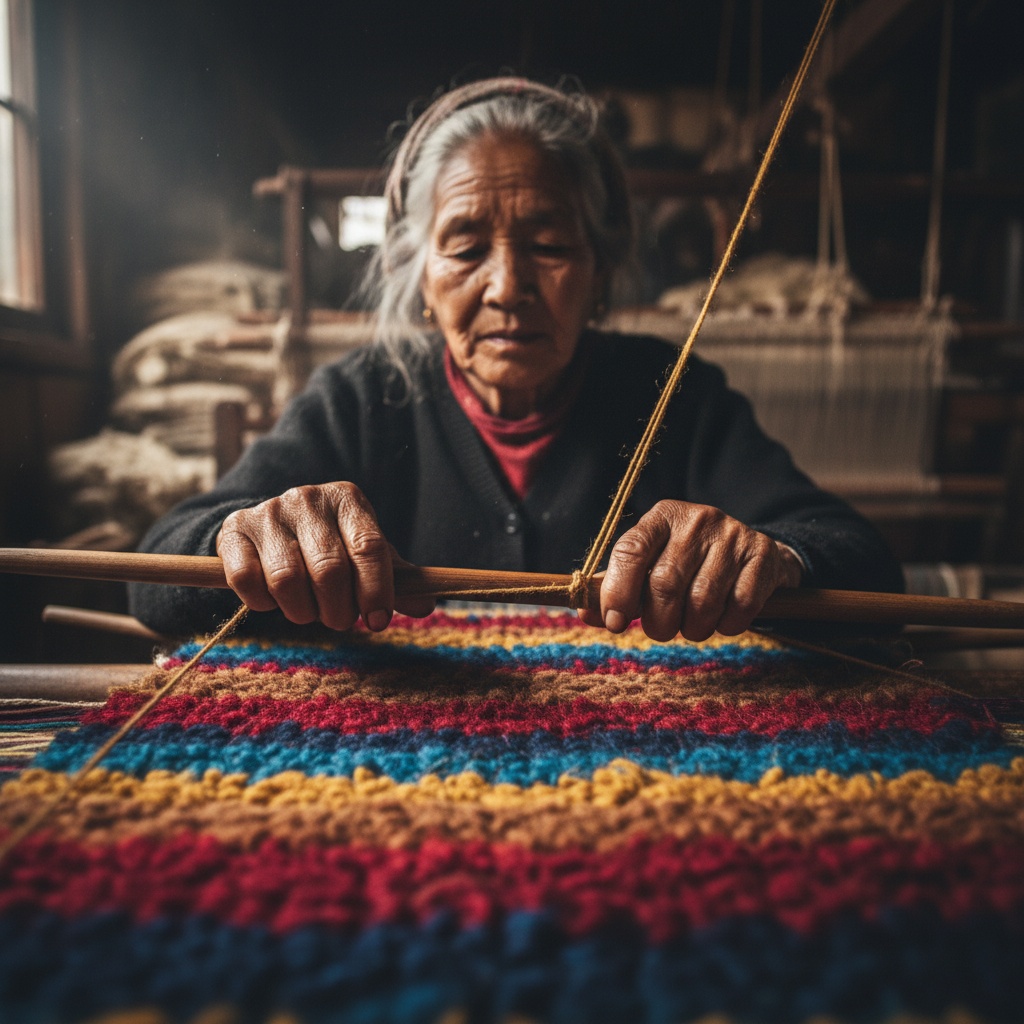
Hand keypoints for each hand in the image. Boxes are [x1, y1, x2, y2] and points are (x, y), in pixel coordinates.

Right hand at [215, 481, 434, 629]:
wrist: (273, 527)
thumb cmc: (332, 546)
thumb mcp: (366, 556)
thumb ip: (397, 580)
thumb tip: (425, 605)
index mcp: (347, 499)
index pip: (369, 548)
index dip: (376, 591)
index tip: (378, 621)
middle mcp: (306, 498)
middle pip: (329, 570)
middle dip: (339, 610)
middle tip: (341, 620)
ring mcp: (267, 512)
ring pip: (287, 579)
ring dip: (302, 611)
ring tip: (308, 612)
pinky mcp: (233, 531)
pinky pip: (246, 580)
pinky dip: (262, 603)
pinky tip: (273, 600)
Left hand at [577, 499, 802, 641]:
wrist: (752, 553)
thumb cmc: (688, 564)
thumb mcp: (651, 564)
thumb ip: (617, 587)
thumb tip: (586, 613)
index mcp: (661, 517)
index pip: (630, 551)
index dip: (617, 592)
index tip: (614, 623)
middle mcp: (697, 519)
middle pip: (665, 583)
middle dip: (657, 622)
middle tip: (660, 630)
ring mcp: (732, 535)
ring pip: (702, 600)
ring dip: (693, 628)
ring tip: (691, 626)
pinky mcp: (762, 555)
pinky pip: (740, 605)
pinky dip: (727, 625)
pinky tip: (722, 620)